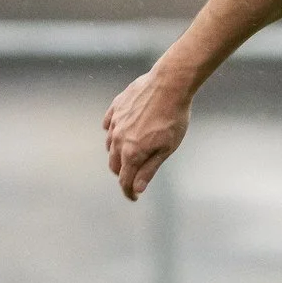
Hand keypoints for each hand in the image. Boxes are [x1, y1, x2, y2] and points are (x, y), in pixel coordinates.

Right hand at [102, 68, 189, 200]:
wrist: (169, 84)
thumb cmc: (173, 118)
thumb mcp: (166, 149)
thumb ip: (149, 169)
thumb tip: (137, 189)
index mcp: (132, 152)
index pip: (125, 180)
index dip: (129, 192)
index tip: (134, 198)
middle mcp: (118, 139)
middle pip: (114, 164)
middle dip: (123, 174)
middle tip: (133, 177)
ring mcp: (115, 122)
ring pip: (110, 145)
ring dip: (118, 154)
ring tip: (130, 154)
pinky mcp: (116, 107)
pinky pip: (109, 124)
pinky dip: (112, 132)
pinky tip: (120, 132)